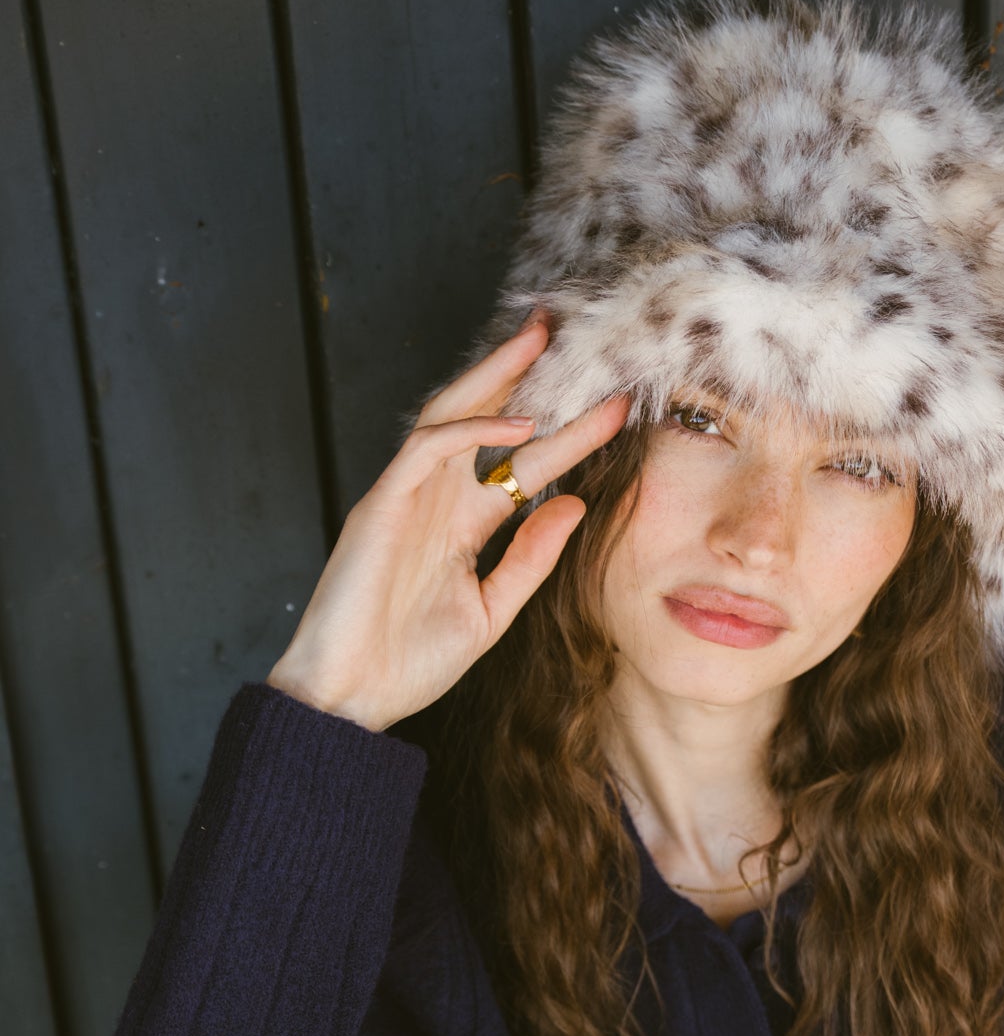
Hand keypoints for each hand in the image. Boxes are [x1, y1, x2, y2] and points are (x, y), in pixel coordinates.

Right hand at [267, 315, 630, 731]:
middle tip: (574, 338)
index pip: (524, 466)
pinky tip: (515, 423)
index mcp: (464, 525)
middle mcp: (438, 501)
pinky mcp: (381, 505)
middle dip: (526, 377)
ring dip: (494, 377)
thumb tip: (575, 503)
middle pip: (486, 420)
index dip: (571, 436)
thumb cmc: (410, 663)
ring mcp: (407, 498)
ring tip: (538, 344)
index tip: (619, 410)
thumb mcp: (492, 611)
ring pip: (451, 415)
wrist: (352, 697)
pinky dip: (469, 431)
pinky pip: (425, 450)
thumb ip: (531, 559)